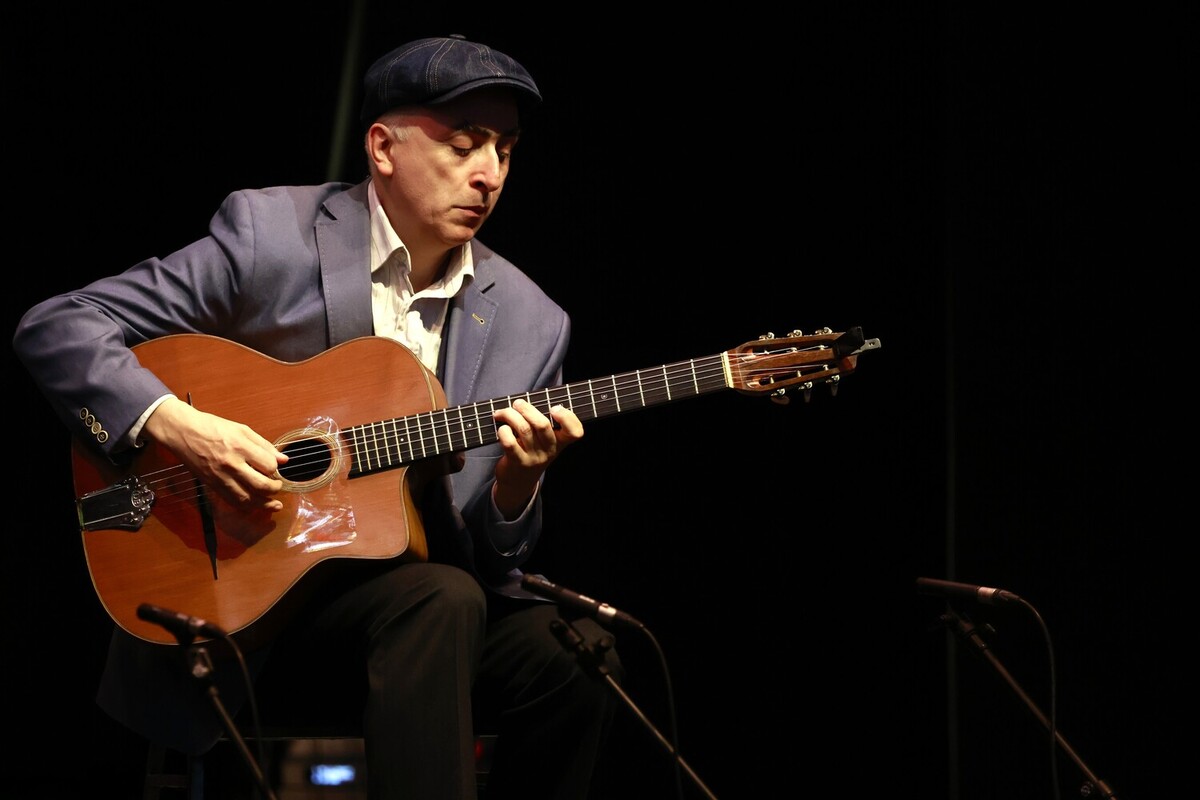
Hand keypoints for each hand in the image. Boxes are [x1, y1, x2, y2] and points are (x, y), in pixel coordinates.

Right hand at [142, 397, 288, 511]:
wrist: (183, 432)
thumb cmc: (213, 427)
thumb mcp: (242, 429)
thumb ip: (264, 445)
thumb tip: (284, 459)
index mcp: (240, 447)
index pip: (268, 465)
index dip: (275, 468)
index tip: (274, 467)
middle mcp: (231, 464)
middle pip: (261, 486)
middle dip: (275, 489)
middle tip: (278, 486)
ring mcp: (220, 477)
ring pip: (247, 499)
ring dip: (264, 504)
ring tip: (274, 504)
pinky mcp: (212, 485)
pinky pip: (232, 501)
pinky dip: (246, 506)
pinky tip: (255, 505)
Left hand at [492, 399, 582, 516]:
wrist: (519, 480)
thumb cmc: (531, 450)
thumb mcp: (544, 440)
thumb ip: (543, 421)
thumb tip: (527, 400)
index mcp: (561, 442)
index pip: (575, 432)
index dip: (567, 418)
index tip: (554, 408)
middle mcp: (550, 450)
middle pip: (542, 425)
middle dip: (526, 409)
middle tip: (517, 403)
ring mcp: (534, 458)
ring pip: (523, 429)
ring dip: (510, 415)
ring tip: (502, 412)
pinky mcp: (518, 462)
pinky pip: (509, 442)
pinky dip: (503, 431)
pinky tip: (501, 428)